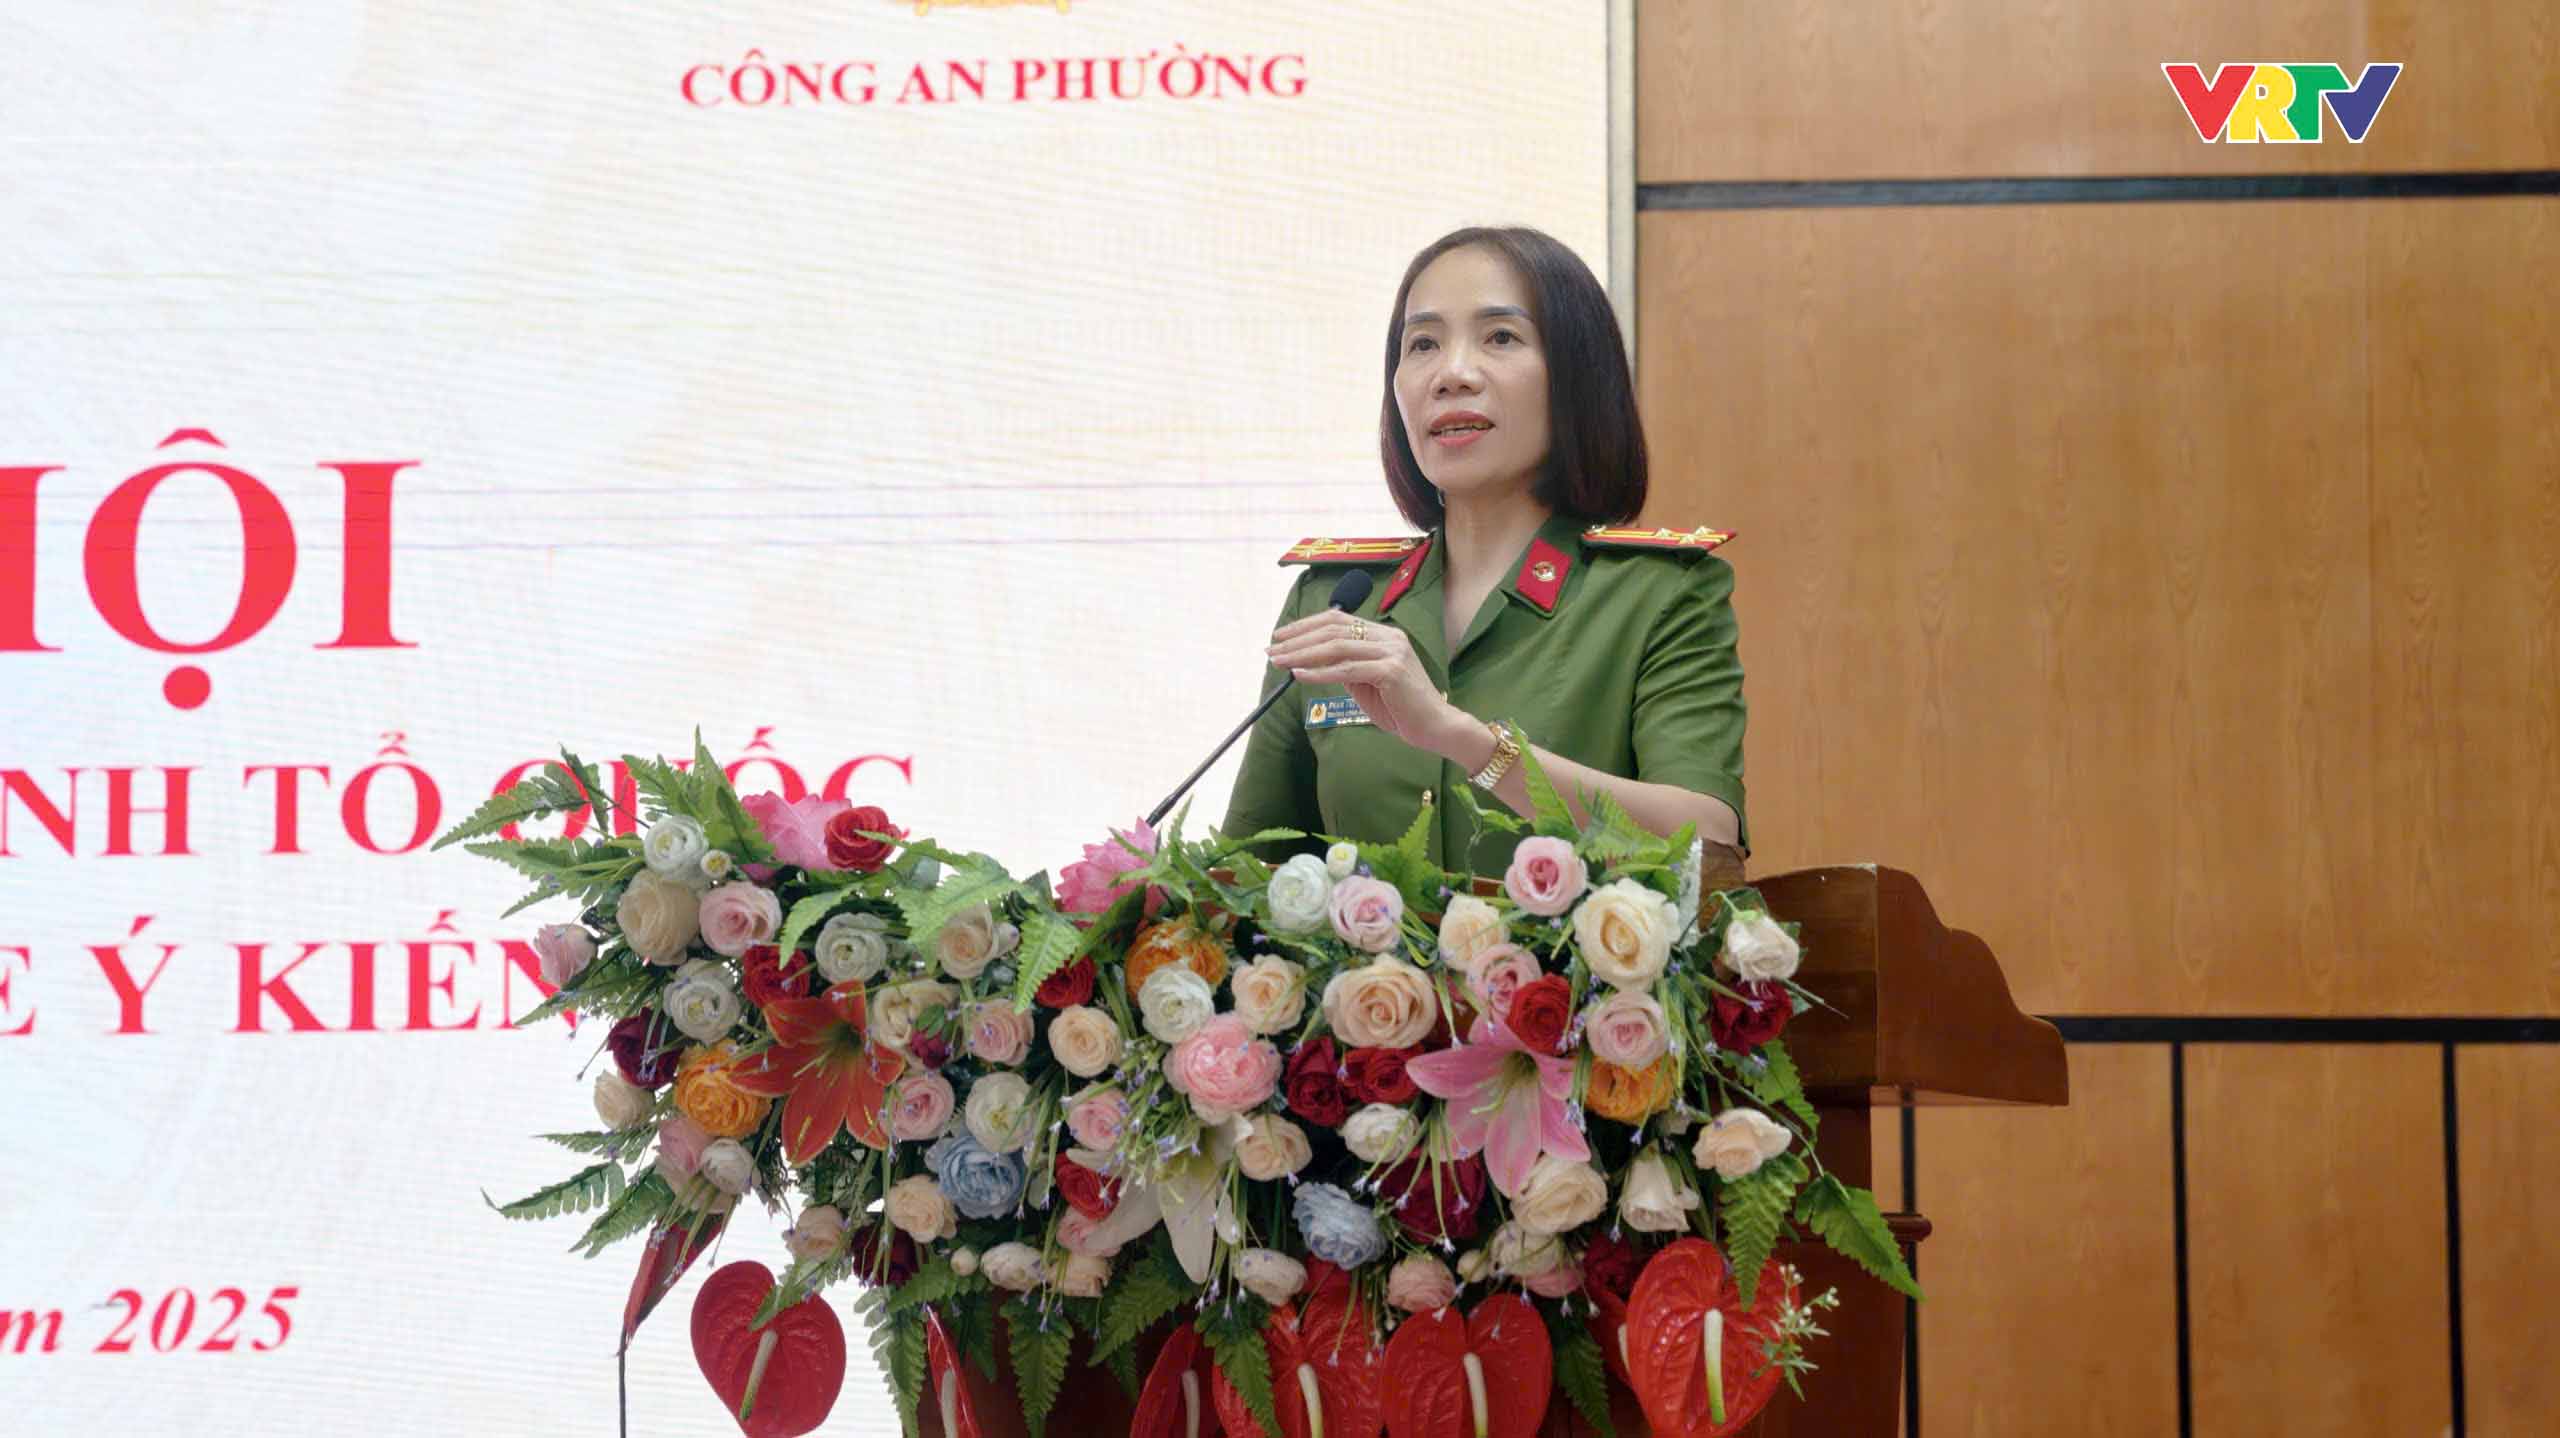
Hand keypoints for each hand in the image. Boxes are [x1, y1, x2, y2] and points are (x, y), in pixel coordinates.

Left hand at [1266, 610, 1457, 750]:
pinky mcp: (1391, 671)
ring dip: (1302, 654)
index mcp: (1384, 635)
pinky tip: (1299, 674)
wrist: (1434, 727)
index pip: (1338, 620)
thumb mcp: (1368, 681)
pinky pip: (1346, 669)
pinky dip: (1319, 672)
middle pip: (1333, 629)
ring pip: (1336, 647)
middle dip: (1297, 639)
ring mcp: (1392, 652)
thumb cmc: (1401, 708)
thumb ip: (1346, 667)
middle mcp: (1389, 637)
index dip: (1306, 625)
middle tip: (1272, 649)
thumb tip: (1311, 661)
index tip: (1281, 636)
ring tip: (1279, 661)